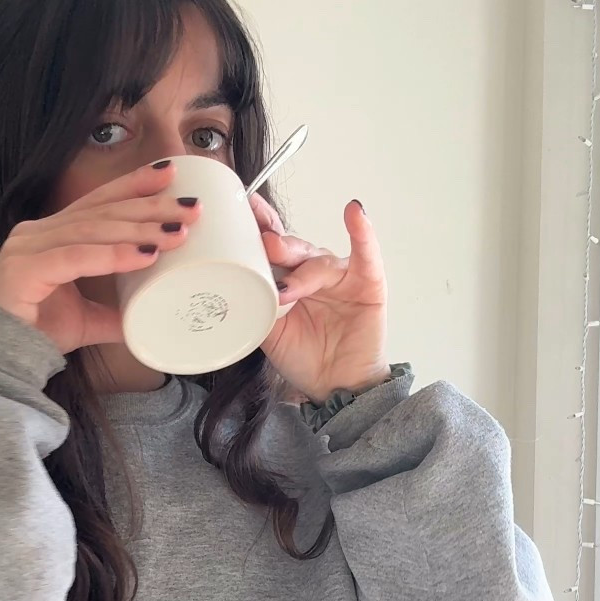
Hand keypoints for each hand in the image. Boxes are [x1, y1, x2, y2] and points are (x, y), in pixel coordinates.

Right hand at [0, 160, 202, 355]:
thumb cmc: (34, 334)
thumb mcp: (86, 320)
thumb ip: (115, 314)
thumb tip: (150, 315)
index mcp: (50, 235)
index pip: (98, 202)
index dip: (133, 186)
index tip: (170, 175)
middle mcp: (37, 233)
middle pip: (102, 211)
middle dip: (149, 206)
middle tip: (190, 206)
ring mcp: (28, 247)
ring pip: (93, 230)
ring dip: (140, 230)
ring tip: (177, 234)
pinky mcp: (24, 269)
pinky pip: (75, 257)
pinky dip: (112, 255)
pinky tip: (144, 256)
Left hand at [249, 195, 389, 402]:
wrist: (335, 388)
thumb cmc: (304, 359)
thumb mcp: (267, 331)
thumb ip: (254, 303)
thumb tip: (231, 278)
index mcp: (288, 279)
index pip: (272, 247)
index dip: (258, 228)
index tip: (239, 212)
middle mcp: (313, 272)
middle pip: (294, 249)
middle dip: (278, 246)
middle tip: (264, 245)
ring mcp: (341, 275)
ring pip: (318, 260)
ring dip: (303, 268)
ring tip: (288, 283)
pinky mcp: (368, 283)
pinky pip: (366, 254)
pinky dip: (362, 233)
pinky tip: (356, 213)